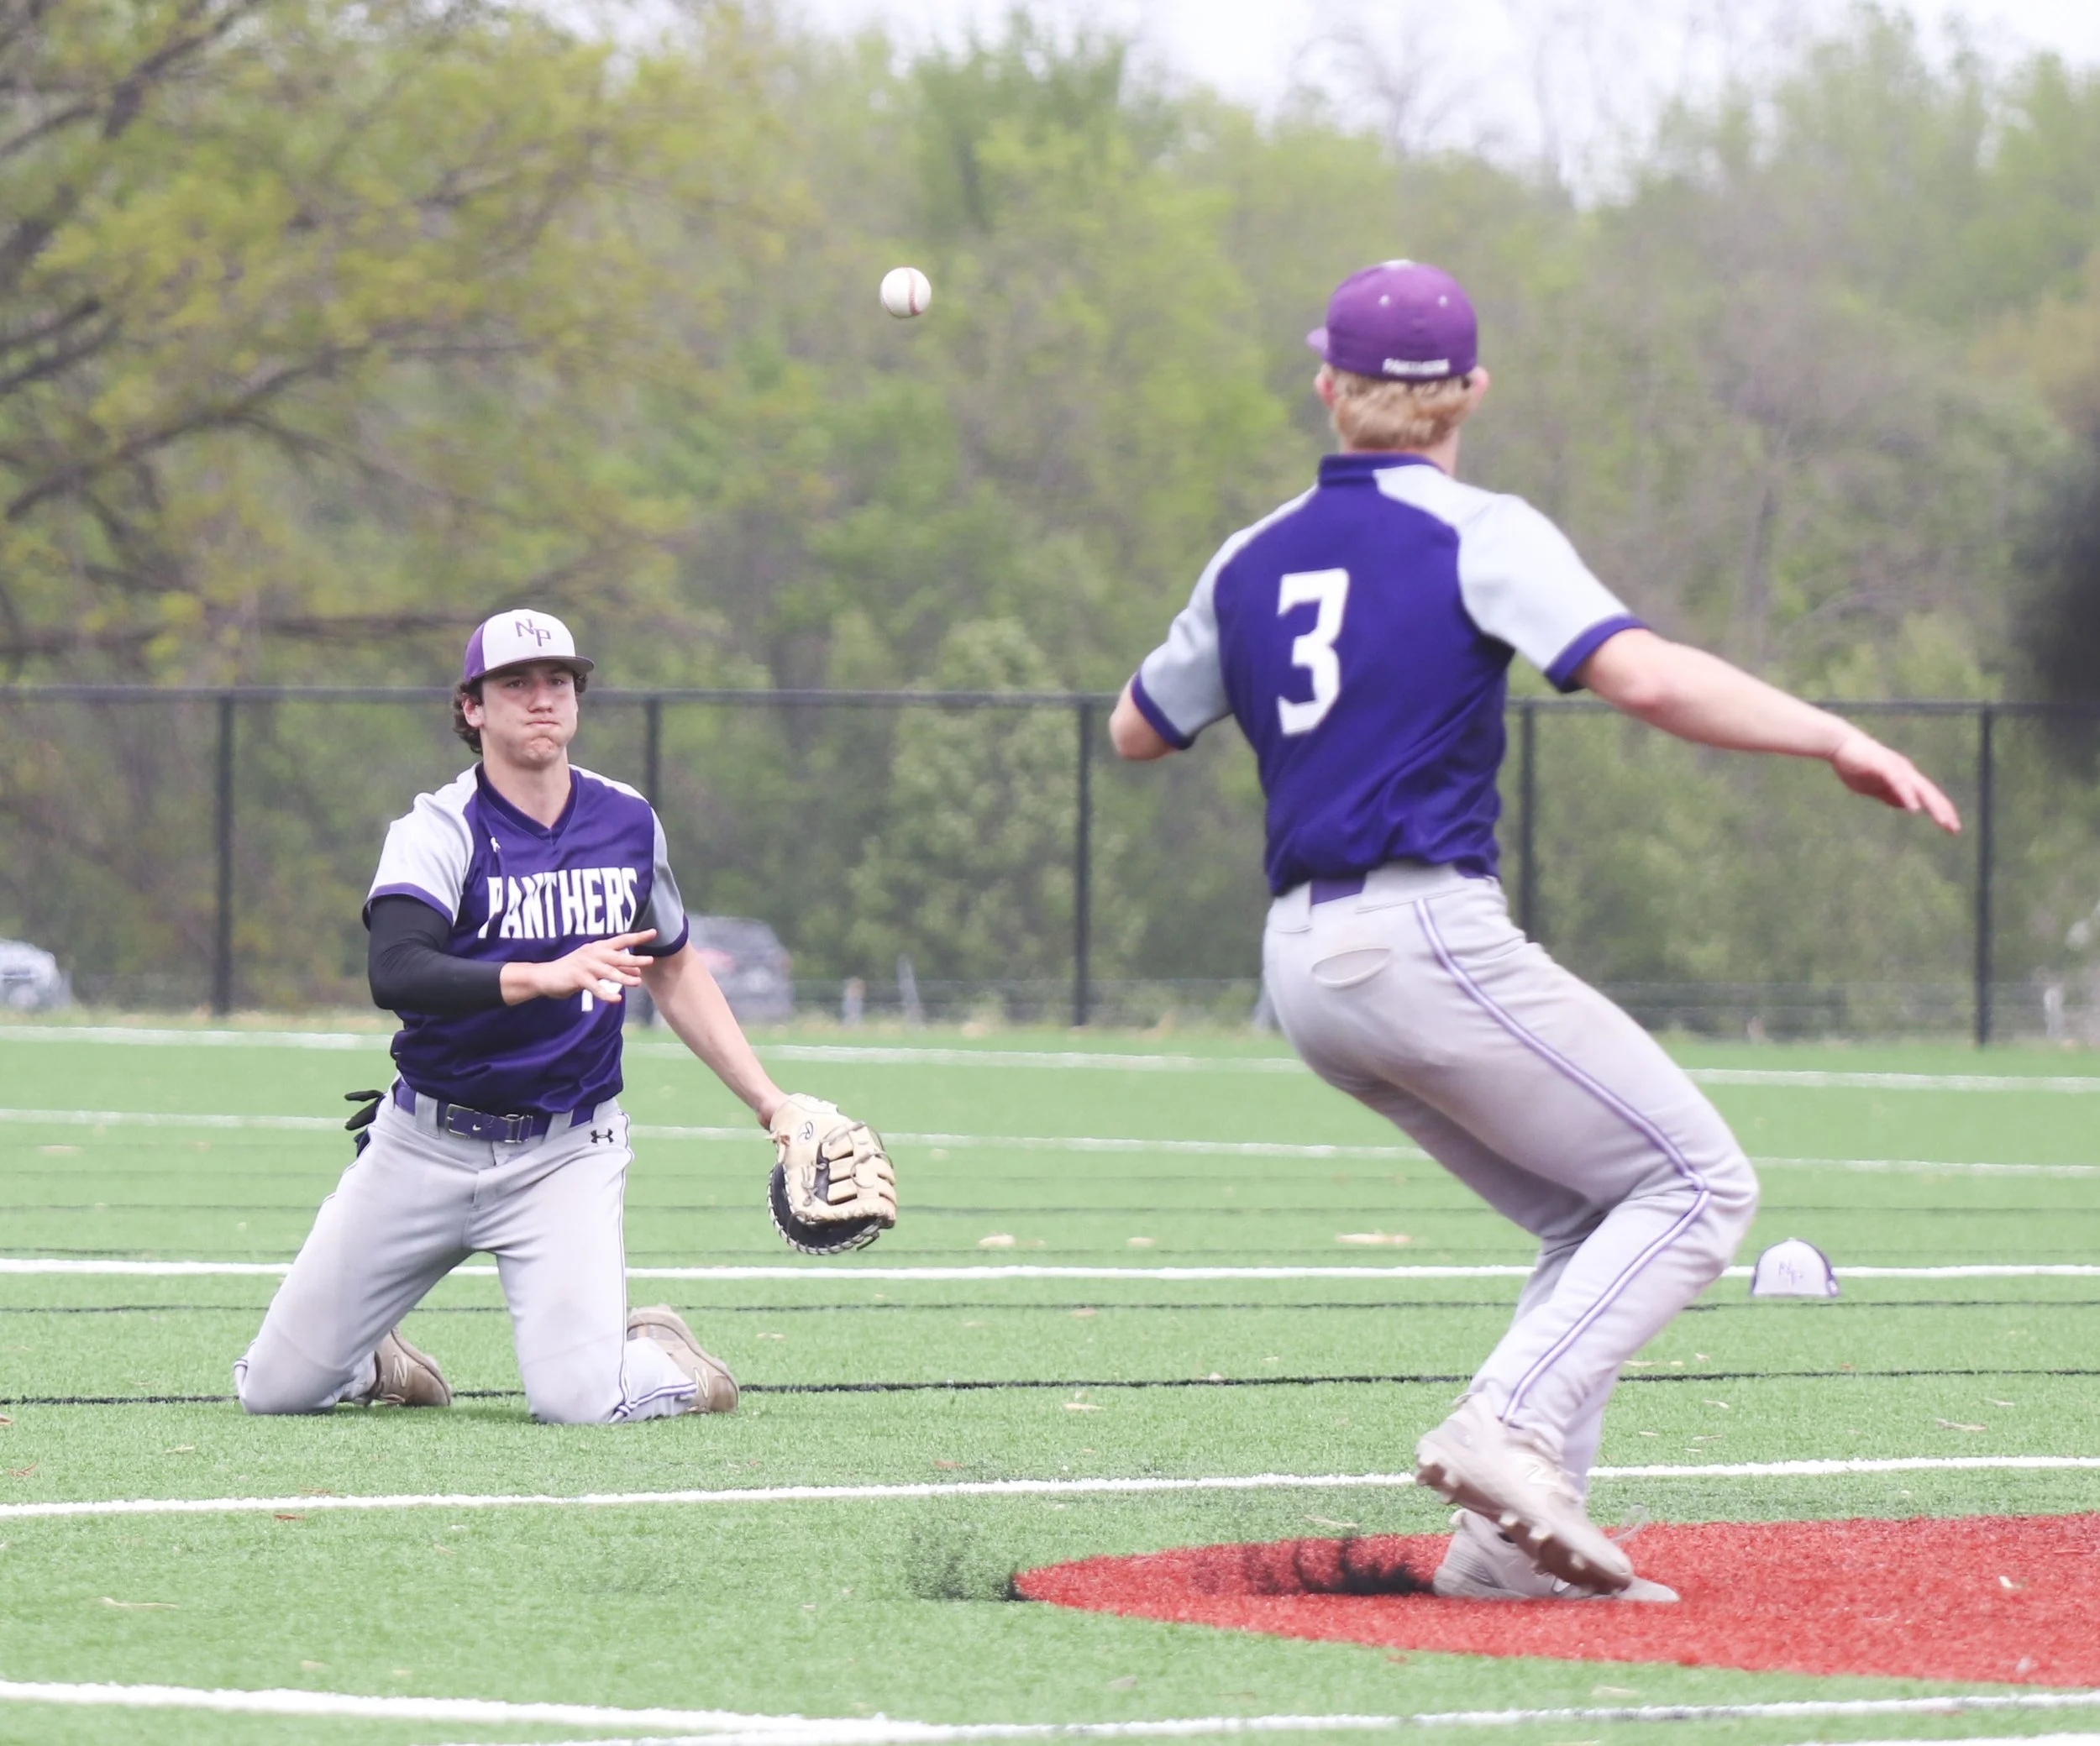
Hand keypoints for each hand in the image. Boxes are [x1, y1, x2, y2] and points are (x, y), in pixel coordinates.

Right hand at [520, 930, 656, 1002]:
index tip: (653, 932)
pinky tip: (616, 1000)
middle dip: (634, 958)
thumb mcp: (595, 967)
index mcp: (598, 948)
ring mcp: (585, 966)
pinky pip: (595, 988)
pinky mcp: (578, 978)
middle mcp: (593, 954)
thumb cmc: (572, 971)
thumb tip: (637, 971)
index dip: (637, 937)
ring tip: (637, 983)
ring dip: (623, 977)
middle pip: (617, 956)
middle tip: (650, 960)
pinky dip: (606, 994)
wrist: (545, 976)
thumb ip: (615, 968)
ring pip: (608, 972)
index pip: (621, 940)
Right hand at [1830, 732, 1961, 832]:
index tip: (1951, 827)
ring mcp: (1896, 767)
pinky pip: (1899, 783)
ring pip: (1920, 789)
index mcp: (1904, 776)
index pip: (1927, 795)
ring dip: (1933, 806)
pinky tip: (1914, 808)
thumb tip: (1905, 805)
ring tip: (1943, 821)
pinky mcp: (1884, 765)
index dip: (1940, 810)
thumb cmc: (1855, 763)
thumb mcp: (1873, 786)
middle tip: (1954, 829)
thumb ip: (1889, 794)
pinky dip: (1908, 795)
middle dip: (1944, 811)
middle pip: (1930, 793)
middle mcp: (1905, 771)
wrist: (1839, 743)